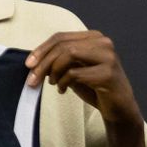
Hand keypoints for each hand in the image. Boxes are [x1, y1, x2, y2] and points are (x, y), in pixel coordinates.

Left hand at [26, 31, 142, 128]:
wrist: (118, 108)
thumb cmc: (94, 87)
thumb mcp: (73, 70)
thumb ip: (57, 61)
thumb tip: (33, 61)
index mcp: (94, 38)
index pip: (60, 37)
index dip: (41, 49)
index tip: (28, 64)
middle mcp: (103, 43)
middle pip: (63, 46)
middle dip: (43, 63)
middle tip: (32, 79)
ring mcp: (108, 57)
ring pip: (69, 54)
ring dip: (53, 71)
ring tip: (52, 83)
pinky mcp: (108, 73)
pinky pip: (75, 73)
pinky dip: (63, 82)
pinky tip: (62, 90)